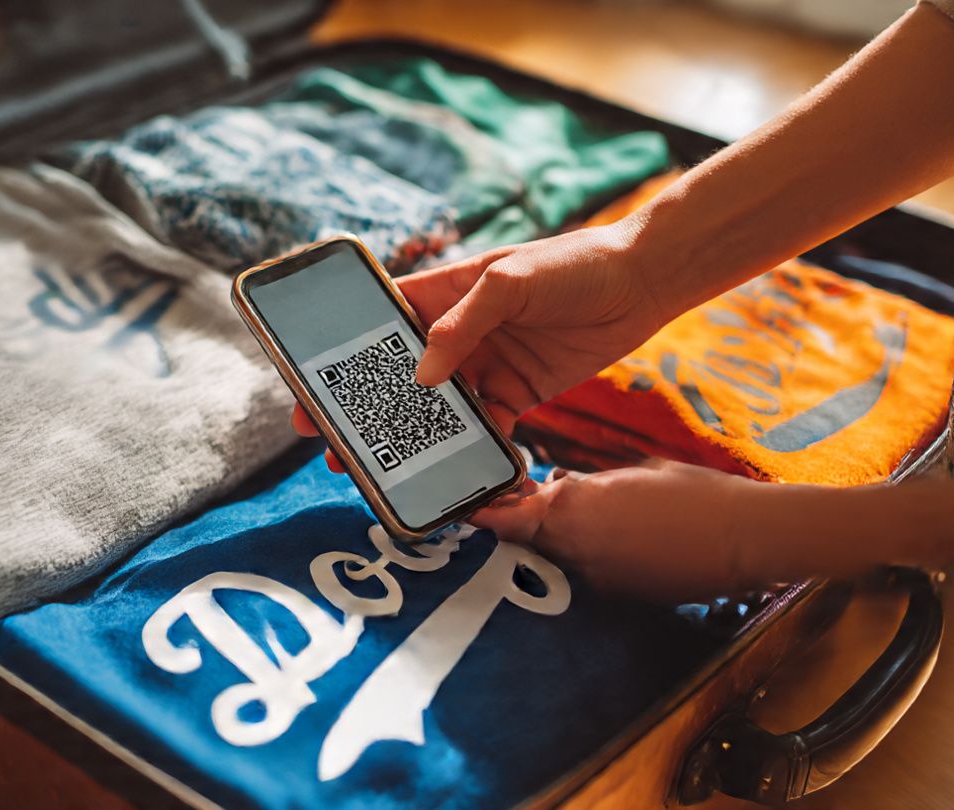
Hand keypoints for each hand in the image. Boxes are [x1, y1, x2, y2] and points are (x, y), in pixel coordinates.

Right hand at [292, 223, 662, 470]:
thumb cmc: (575, 263)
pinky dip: (472, 452)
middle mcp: (459, 332)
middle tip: (327, 440)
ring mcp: (486, 365)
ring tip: (377, 465)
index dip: (345, 350)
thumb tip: (423, 377)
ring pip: (437, 408)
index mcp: (445, 292)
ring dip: (410, 435)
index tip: (310, 381)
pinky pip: (487, 429)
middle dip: (364, 407)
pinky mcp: (519, 392)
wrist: (643, 281)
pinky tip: (453, 475)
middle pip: (399, 374)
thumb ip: (464, 324)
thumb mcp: (512, 281)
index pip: (382, 321)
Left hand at [471, 460, 760, 601]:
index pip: (508, 518)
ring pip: (561, 560)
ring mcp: (598, 580)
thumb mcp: (633, 473)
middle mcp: (576, 549)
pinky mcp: (621, 600)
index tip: (470, 509)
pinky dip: (597, 562)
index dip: (487, 514)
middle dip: (529, 525)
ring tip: (594, 522)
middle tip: (528, 506)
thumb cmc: (695, 492)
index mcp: (574, 507)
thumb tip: (558, 486)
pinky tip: (625, 545)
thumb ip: (587, 484)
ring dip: (565, 543)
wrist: (746, 539)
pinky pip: (593, 578)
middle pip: (530, 541)